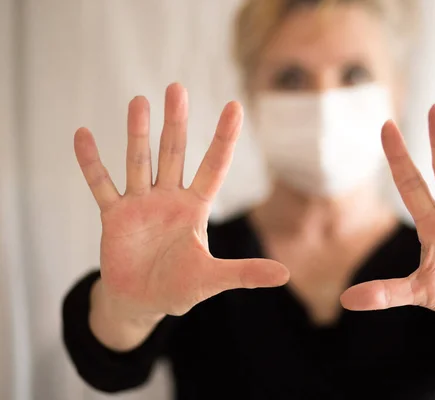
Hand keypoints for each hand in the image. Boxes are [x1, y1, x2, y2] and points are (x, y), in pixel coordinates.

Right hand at [75, 83, 288, 322]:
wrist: (141, 302)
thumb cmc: (179, 288)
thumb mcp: (213, 279)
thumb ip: (244, 274)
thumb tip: (286, 275)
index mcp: (195, 208)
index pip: (213, 167)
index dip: (224, 138)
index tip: (234, 106)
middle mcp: (169, 198)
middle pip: (173, 153)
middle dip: (175, 123)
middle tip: (177, 88)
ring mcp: (140, 204)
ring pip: (139, 162)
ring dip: (137, 133)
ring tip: (139, 101)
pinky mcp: (114, 216)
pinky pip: (100, 184)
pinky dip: (91, 162)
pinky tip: (82, 134)